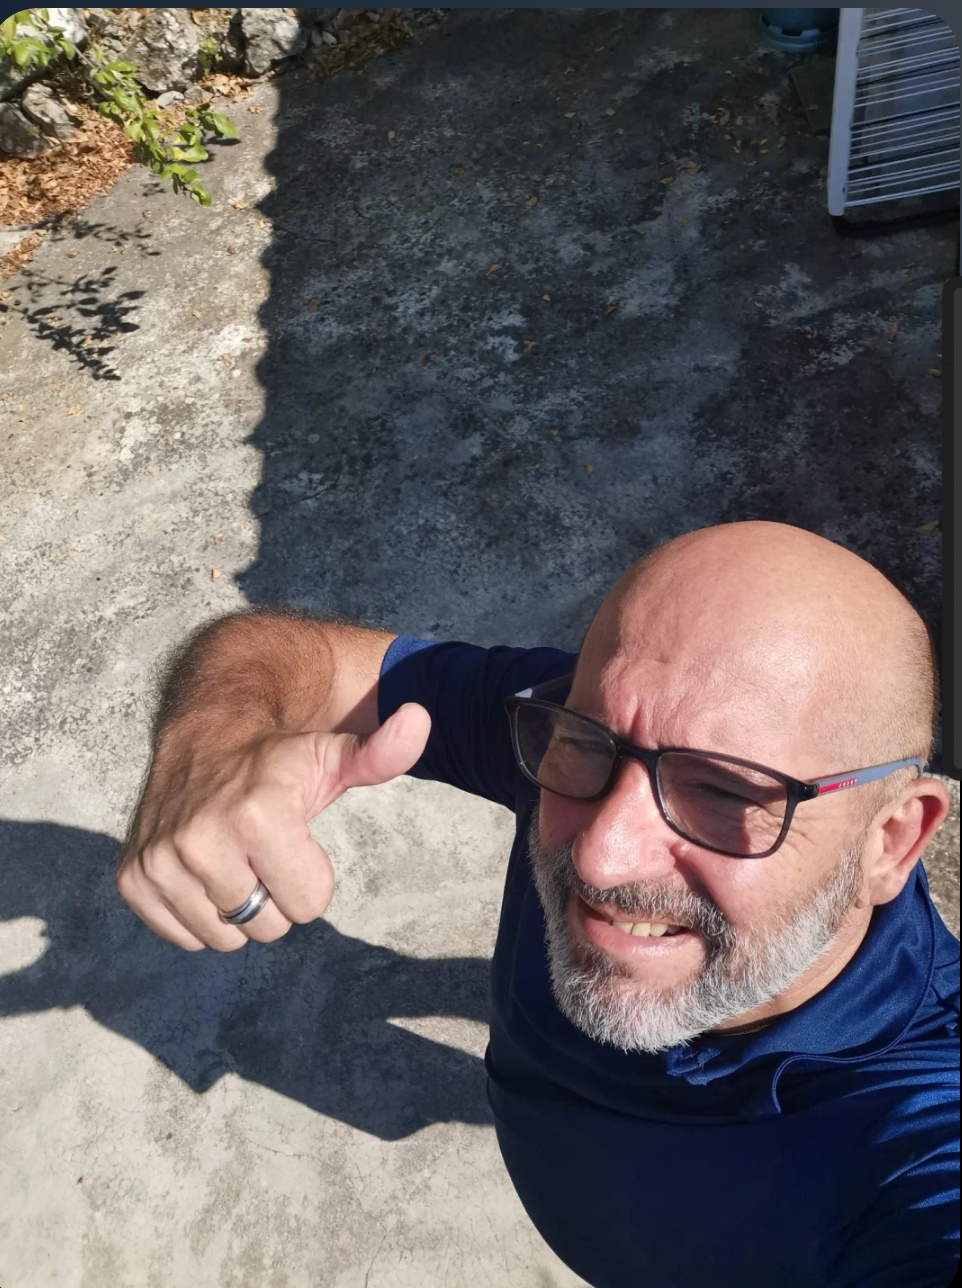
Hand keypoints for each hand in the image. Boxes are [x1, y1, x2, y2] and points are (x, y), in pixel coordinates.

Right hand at [116, 703, 430, 950]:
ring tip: (231, 854)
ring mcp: (160, 860)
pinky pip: (180, 936)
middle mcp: (199, 839)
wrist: (205, 730)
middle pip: (265, 927)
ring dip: (234, 906)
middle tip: (261, 846)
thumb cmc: (279, 755)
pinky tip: (201, 866)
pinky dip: (195, 911)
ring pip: (221, 937)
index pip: (307, 906)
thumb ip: (380, 753)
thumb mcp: (334, 755)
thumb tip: (420, 721)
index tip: (294, 837)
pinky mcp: (133, 877)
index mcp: (257, 814)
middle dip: (272, 893)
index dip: (309, 875)